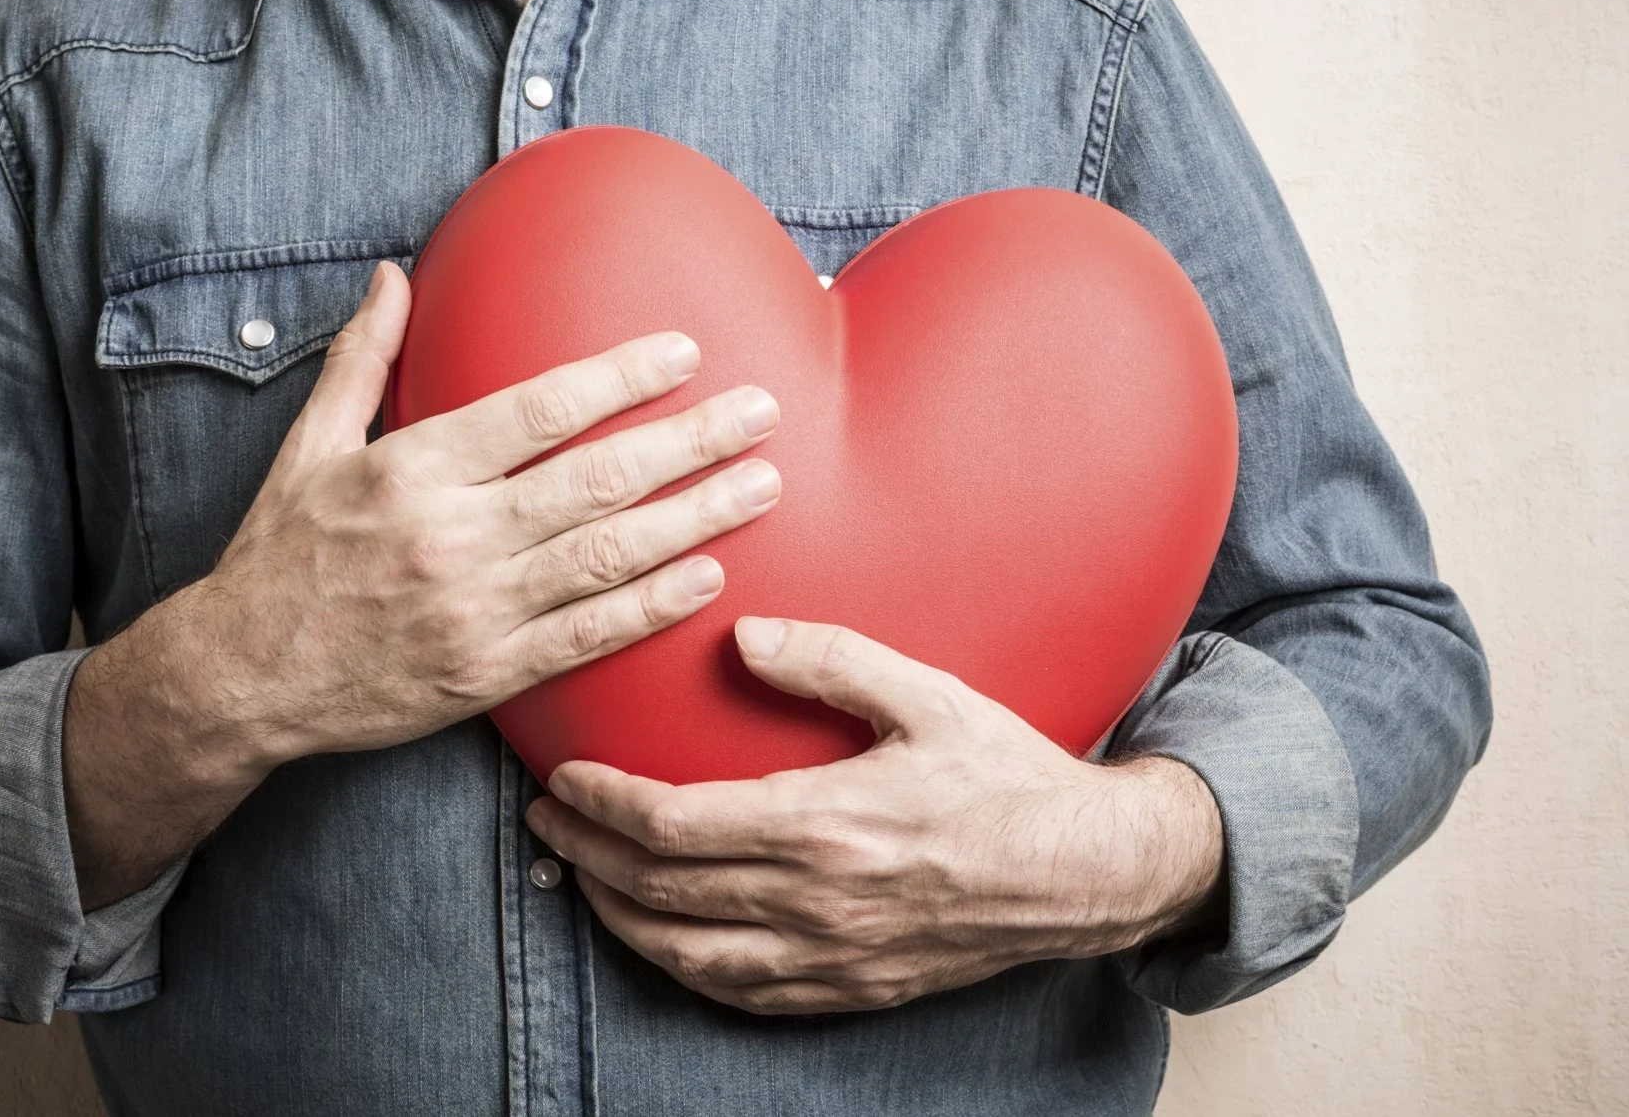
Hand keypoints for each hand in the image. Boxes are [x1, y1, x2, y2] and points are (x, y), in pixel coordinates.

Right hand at [65, 261, 781, 903]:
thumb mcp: (308, 448)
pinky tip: (708, 575)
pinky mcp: (486, 674)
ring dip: (696, 518)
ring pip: (606, 556)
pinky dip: (652, 606)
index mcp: (413, 470)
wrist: (239, 679)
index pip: (538, 411)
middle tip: (762, 411)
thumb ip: (362, 359)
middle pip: (595, 480)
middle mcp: (451, 536)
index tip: (685, 352)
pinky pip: (587, 636)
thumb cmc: (280, 555)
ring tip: (761, 484)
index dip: (619, 378)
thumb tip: (394, 274)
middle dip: (689, 441)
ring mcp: (474, 609)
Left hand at [526, 619, 1224, 1014]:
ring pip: (687, 954)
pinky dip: (679, 966)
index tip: (563, 777)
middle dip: (586, 854)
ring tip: (577, 877)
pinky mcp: (850, 988)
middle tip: (544, 820)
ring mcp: (832, 957)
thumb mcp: (928, 696)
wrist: (1084, 871)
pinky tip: (657, 938)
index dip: (602, 804)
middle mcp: (817, 903)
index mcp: (826, 826)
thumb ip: (832, 660)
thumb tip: (745, 634)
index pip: (674, 826)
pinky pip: (739, 993)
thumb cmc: (1007, 778)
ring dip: (616, 918)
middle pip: (661, 892)